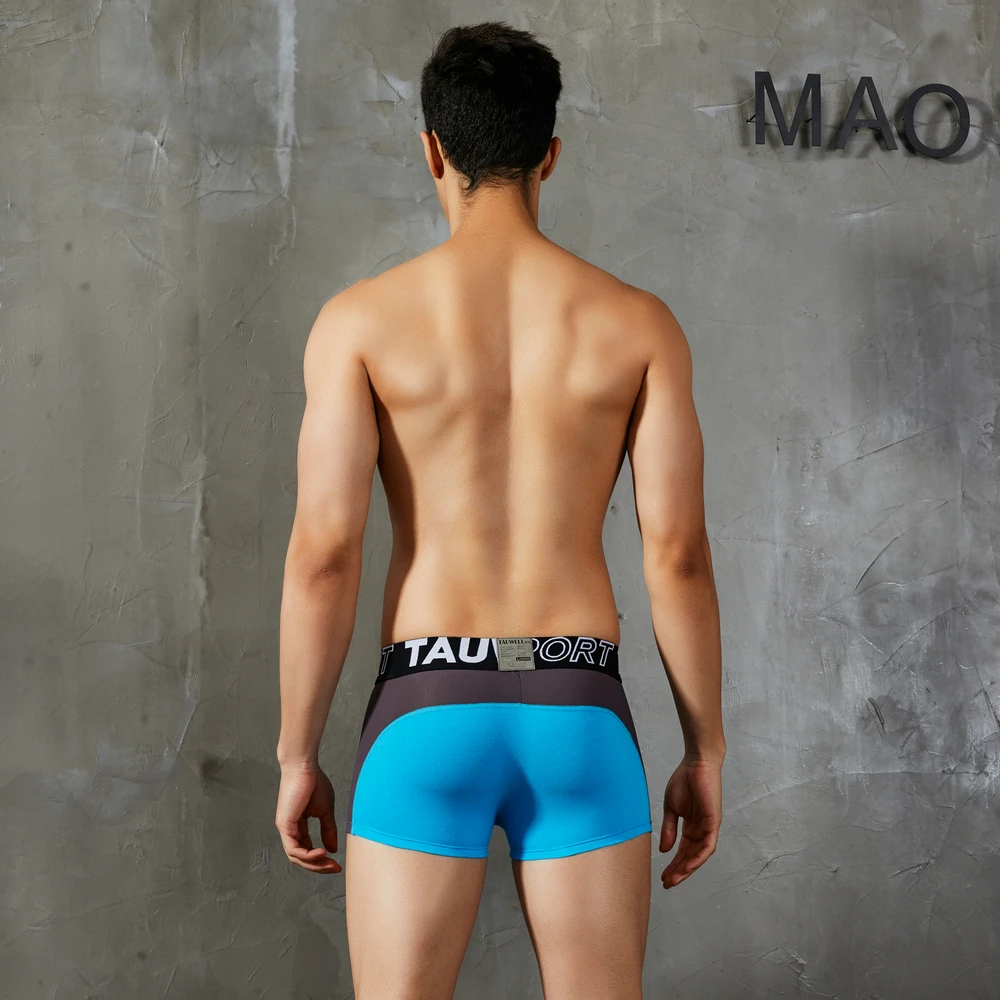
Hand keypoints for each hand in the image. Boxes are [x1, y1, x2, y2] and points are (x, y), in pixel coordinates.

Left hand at [275, 762, 341, 873]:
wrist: (305, 767)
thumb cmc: (314, 783)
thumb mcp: (325, 811)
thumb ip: (328, 830)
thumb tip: (333, 849)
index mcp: (299, 826)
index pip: (307, 850)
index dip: (322, 860)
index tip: (337, 863)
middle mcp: (290, 830)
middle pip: (301, 858)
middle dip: (319, 866)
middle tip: (335, 868)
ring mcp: (286, 828)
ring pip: (296, 857)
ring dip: (313, 864)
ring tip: (329, 863)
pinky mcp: (284, 825)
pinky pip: (293, 849)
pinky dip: (307, 855)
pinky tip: (321, 853)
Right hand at [659, 756, 722, 887]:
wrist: (696, 763)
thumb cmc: (684, 780)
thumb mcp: (671, 808)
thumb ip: (668, 829)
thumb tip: (664, 850)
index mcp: (690, 826)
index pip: (683, 850)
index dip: (673, 864)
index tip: (663, 875)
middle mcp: (700, 830)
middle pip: (690, 856)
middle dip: (679, 871)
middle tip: (667, 883)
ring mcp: (708, 827)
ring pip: (699, 855)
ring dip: (687, 868)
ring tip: (675, 879)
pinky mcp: (713, 822)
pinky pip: (708, 845)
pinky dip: (698, 857)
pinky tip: (688, 866)